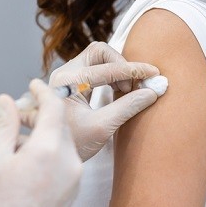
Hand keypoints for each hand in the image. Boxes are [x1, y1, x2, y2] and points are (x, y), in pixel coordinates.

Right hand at [0, 80, 81, 206]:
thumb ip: (4, 125)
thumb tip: (6, 101)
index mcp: (48, 148)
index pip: (54, 107)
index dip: (43, 91)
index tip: (33, 84)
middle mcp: (69, 161)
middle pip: (60, 125)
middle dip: (43, 114)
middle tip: (21, 111)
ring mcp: (74, 180)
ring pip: (63, 144)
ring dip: (45, 135)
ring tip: (19, 141)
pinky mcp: (72, 195)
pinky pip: (64, 163)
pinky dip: (50, 154)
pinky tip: (27, 163)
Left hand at [49, 42, 160, 159]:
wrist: (51, 154)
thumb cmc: (72, 143)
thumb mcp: (101, 127)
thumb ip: (127, 107)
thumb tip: (152, 92)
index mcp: (68, 82)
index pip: (107, 67)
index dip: (134, 70)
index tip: (154, 74)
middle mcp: (64, 73)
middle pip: (99, 52)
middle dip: (121, 65)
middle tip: (133, 87)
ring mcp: (66, 76)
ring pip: (97, 58)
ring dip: (116, 70)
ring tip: (126, 92)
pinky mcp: (70, 82)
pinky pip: (94, 68)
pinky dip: (110, 75)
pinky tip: (118, 92)